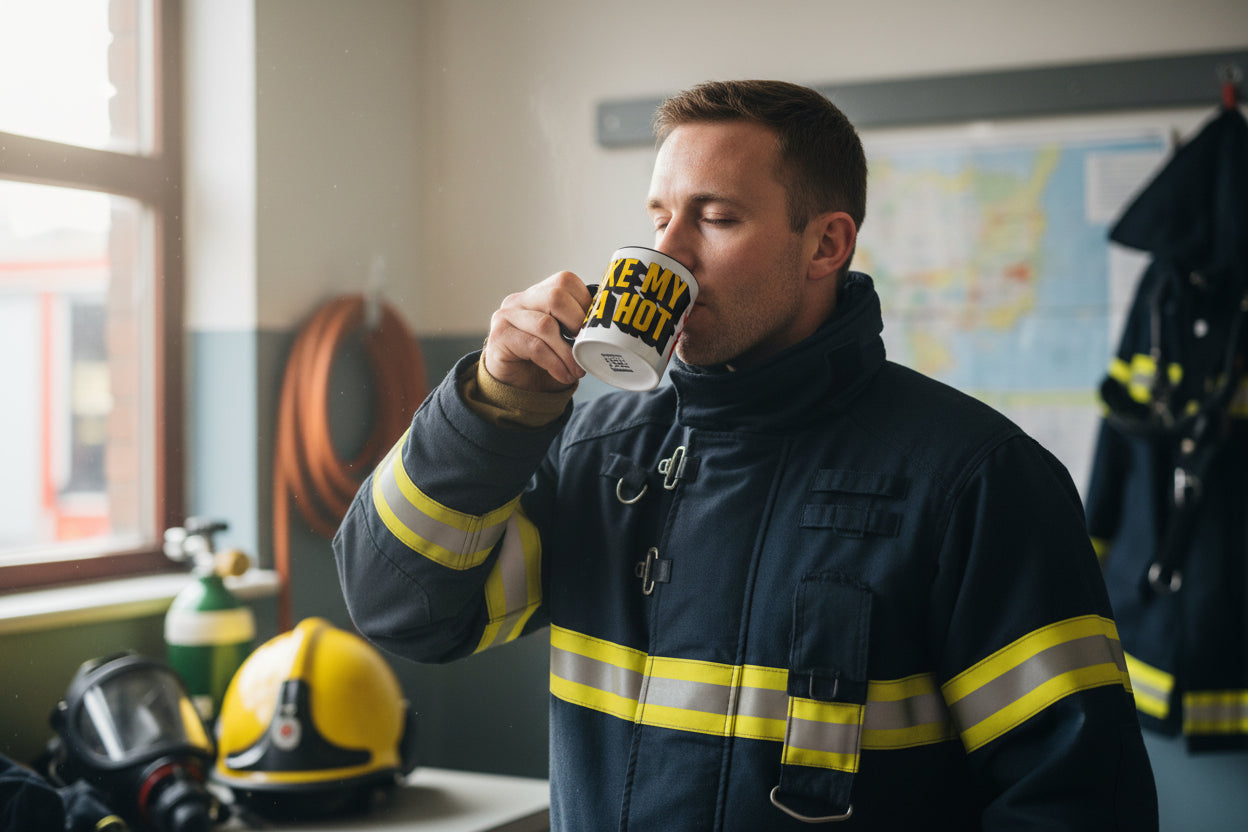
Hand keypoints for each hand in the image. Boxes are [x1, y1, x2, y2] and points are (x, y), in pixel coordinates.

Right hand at [484, 271, 595, 391]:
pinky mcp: (499, 337)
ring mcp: (506, 316)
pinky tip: (563, 374)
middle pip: (555, 296)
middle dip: (577, 323)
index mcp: (538, 293)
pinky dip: (555, 363)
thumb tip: (609, 321)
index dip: (585, 304)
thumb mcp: (565, 338)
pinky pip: (534, 347)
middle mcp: (519, 300)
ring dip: (567, 353)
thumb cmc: (545, 361)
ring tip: (576, 370)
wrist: (517, 388)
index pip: (565, 281)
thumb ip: (579, 324)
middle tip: (585, 347)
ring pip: (545, 325)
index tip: (593, 329)